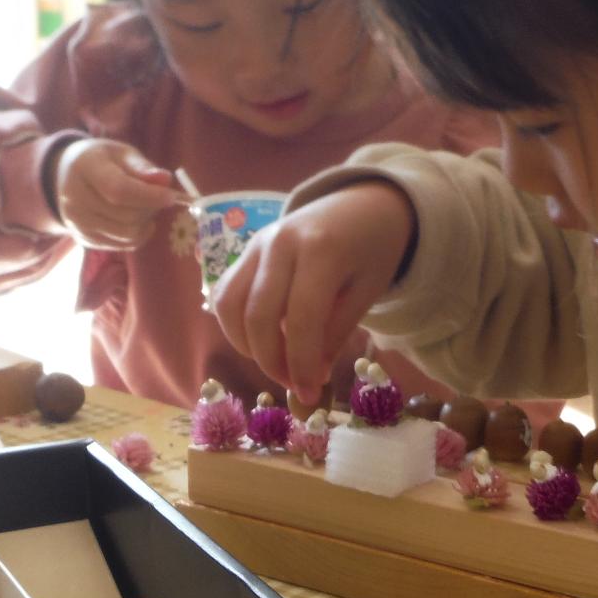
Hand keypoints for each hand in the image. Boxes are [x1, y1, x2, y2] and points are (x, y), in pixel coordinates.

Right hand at [51, 138, 184, 249]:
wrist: (67, 176)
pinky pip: (121, 245)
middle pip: (125, 215)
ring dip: (146, 223)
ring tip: (147, 207)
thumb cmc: (102, 161)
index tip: (171, 196)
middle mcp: (74, 198)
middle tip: (159, 197)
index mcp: (85, 168)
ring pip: (126, 234)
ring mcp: (76, 223)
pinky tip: (139, 221)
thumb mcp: (122, 154)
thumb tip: (165, 180)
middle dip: (151, 208)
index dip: (149, 196)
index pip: (118, 190)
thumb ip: (142, 167)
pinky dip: (138, 236)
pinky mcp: (84, 239)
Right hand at [212, 181, 416, 403]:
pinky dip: (235, 325)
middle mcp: (281, 242)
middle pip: (259, 316)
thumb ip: (336, 332)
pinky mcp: (245, 249)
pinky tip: (260, 340)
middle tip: (294, 383)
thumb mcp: (367, 291)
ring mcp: (257, 243)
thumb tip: (311, 377)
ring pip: (230, 306)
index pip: (301, 319)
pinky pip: (225, 293)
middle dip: (272, 361)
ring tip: (276, 362)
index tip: (309, 394)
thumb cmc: (372, 249)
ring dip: (247, 345)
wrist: (362, 203)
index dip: (302, 364)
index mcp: (322, 250)